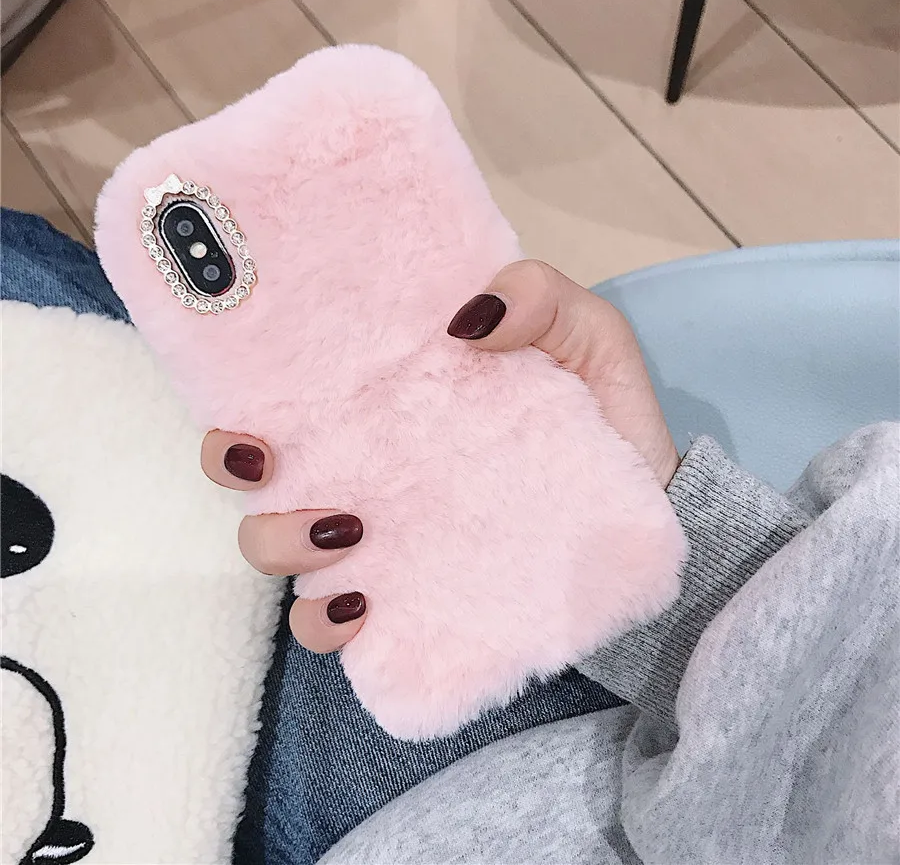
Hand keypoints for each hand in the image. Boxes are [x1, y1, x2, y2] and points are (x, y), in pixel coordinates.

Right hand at [201, 259, 677, 654]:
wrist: (650, 516)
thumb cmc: (608, 419)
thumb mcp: (587, 338)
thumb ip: (540, 298)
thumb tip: (466, 319)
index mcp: (393, 399)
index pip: (295, 388)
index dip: (244, 388)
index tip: (241, 394)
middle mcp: (370, 465)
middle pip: (262, 470)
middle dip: (232, 465)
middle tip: (268, 464)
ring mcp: (382, 536)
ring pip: (278, 547)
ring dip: (278, 542)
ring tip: (346, 532)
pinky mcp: (407, 598)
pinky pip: (334, 623)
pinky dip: (324, 622)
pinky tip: (361, 608)